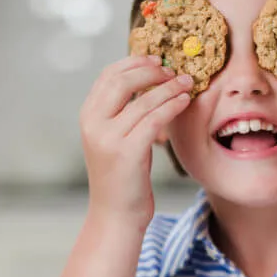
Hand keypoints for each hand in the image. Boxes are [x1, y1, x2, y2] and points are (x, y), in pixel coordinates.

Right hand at [80, 55, 192, 232]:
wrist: (116, 216)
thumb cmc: (123, 178)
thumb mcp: (117, 140)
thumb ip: (124, 114)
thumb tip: (149, 83)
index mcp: (88, 116)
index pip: (109, 75)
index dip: (134, 62)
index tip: (157, 60)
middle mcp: (93, 123)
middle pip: (122, 80)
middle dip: (151, 70)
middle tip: (175, 71)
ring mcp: (108, 138)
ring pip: (143, 99)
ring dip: (169, 88)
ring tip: (188, 83)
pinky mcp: (127, 152)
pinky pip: (154, 119)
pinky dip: (172, 106)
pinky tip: (185, 102)